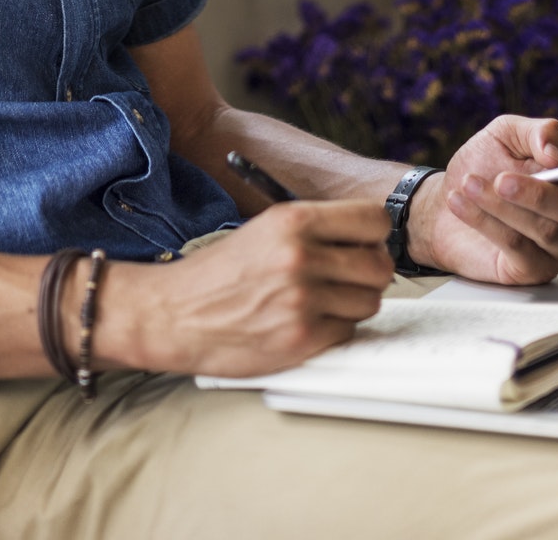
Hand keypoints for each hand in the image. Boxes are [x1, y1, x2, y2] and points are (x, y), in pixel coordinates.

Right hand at [122, 200, 393, 379]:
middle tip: (349, 277)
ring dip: (353, 303)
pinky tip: (309, 321)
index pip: (373, 219)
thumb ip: (314, 229)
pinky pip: (348, 331)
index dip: (374, 234)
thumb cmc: (220, 271)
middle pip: (380, 265)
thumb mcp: (264, 228)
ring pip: (369, 301)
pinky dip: (335, 329)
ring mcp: (302, 300)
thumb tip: (368, 239)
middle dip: (369, 272)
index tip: (365, 242)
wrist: (177, 313)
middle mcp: (301, 256)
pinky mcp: (301, 338)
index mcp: (293, 220)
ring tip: (324, 301)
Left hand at [407, 115, 557, 284]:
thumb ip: (535, 133)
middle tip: (501, 179)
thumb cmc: (482, 165)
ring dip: (502, 205)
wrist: (444, 202)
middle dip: (538, 195)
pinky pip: (517, 248)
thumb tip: (555, 153)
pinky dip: (486, 222)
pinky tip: (461, 202)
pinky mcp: (531, 270)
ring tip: (469, 184)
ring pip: (544, 230)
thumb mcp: (505, 135)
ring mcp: (556, 249)